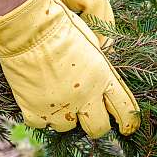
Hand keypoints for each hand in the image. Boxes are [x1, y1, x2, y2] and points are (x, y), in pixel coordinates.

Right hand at [0, 0, 138, 137]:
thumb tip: (102, 88)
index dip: (128, 122)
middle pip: (98, 128)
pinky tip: (39, 100)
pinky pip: (41, 124)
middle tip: (89, 116)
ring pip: (68, 128)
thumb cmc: (61, 28)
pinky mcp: (34, 110)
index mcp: (103, 78)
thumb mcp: (92, 47)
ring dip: (65, 117)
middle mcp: (84, 96)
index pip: (124, 109)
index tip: (127, 128)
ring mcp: (60, 106)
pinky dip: (40, 116)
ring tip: (58, 97)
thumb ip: (100, 72)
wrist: (28, 29)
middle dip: (97, 124)